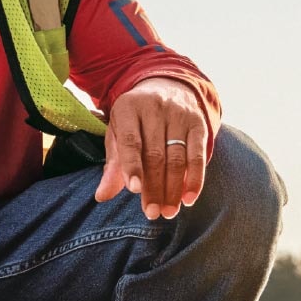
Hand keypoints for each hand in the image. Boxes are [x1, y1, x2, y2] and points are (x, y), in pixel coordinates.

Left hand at [94, 77, 206, 219]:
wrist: (167, 87)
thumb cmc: (136, 119)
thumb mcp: (119, 133)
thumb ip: (113, 164)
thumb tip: (101, 196)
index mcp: (128, 108)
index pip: (130, 140)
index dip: (132, 166)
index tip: (133, 190)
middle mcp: (154, 108)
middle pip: (155, 154)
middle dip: (154, 187)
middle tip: (152, 213)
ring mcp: (178, 114)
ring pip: (177, 158)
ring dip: (173, 188)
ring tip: (168, 211)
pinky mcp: (198, 123)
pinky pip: (198, 155)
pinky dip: (195, 179)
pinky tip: (188, 198)